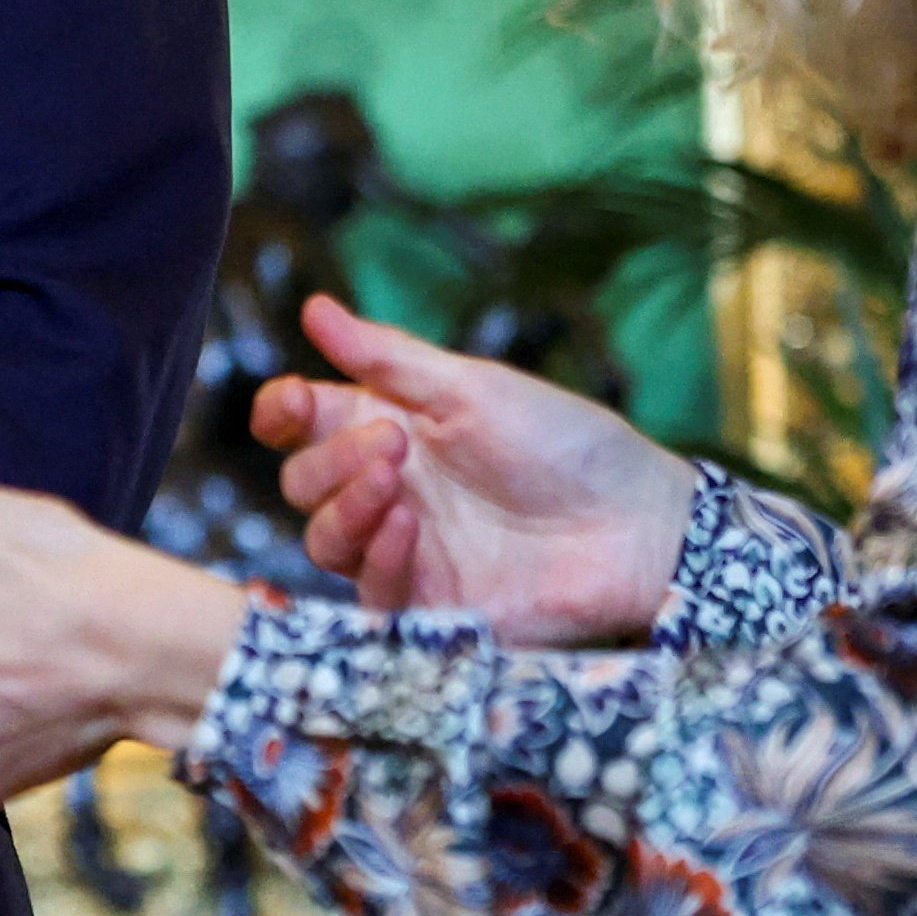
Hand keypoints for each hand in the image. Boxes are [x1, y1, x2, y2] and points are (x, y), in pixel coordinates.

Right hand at [253, 292, 694, 644]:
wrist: (636, 526)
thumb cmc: (566, 445)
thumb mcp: (472, 388)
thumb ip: (385, 358)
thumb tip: (312, 307)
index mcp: (390, 427)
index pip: (303, 424)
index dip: (280, 414)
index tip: (287, 405)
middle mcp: (388, 490)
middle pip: (302, 482)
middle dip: (328, 458)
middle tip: (392, 443)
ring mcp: (404, 551)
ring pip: (322, 540)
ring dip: (344, 506)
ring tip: (396, 484)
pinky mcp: (426, 608)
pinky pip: (369, 590)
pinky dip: (378, 555)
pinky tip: (411, 528)